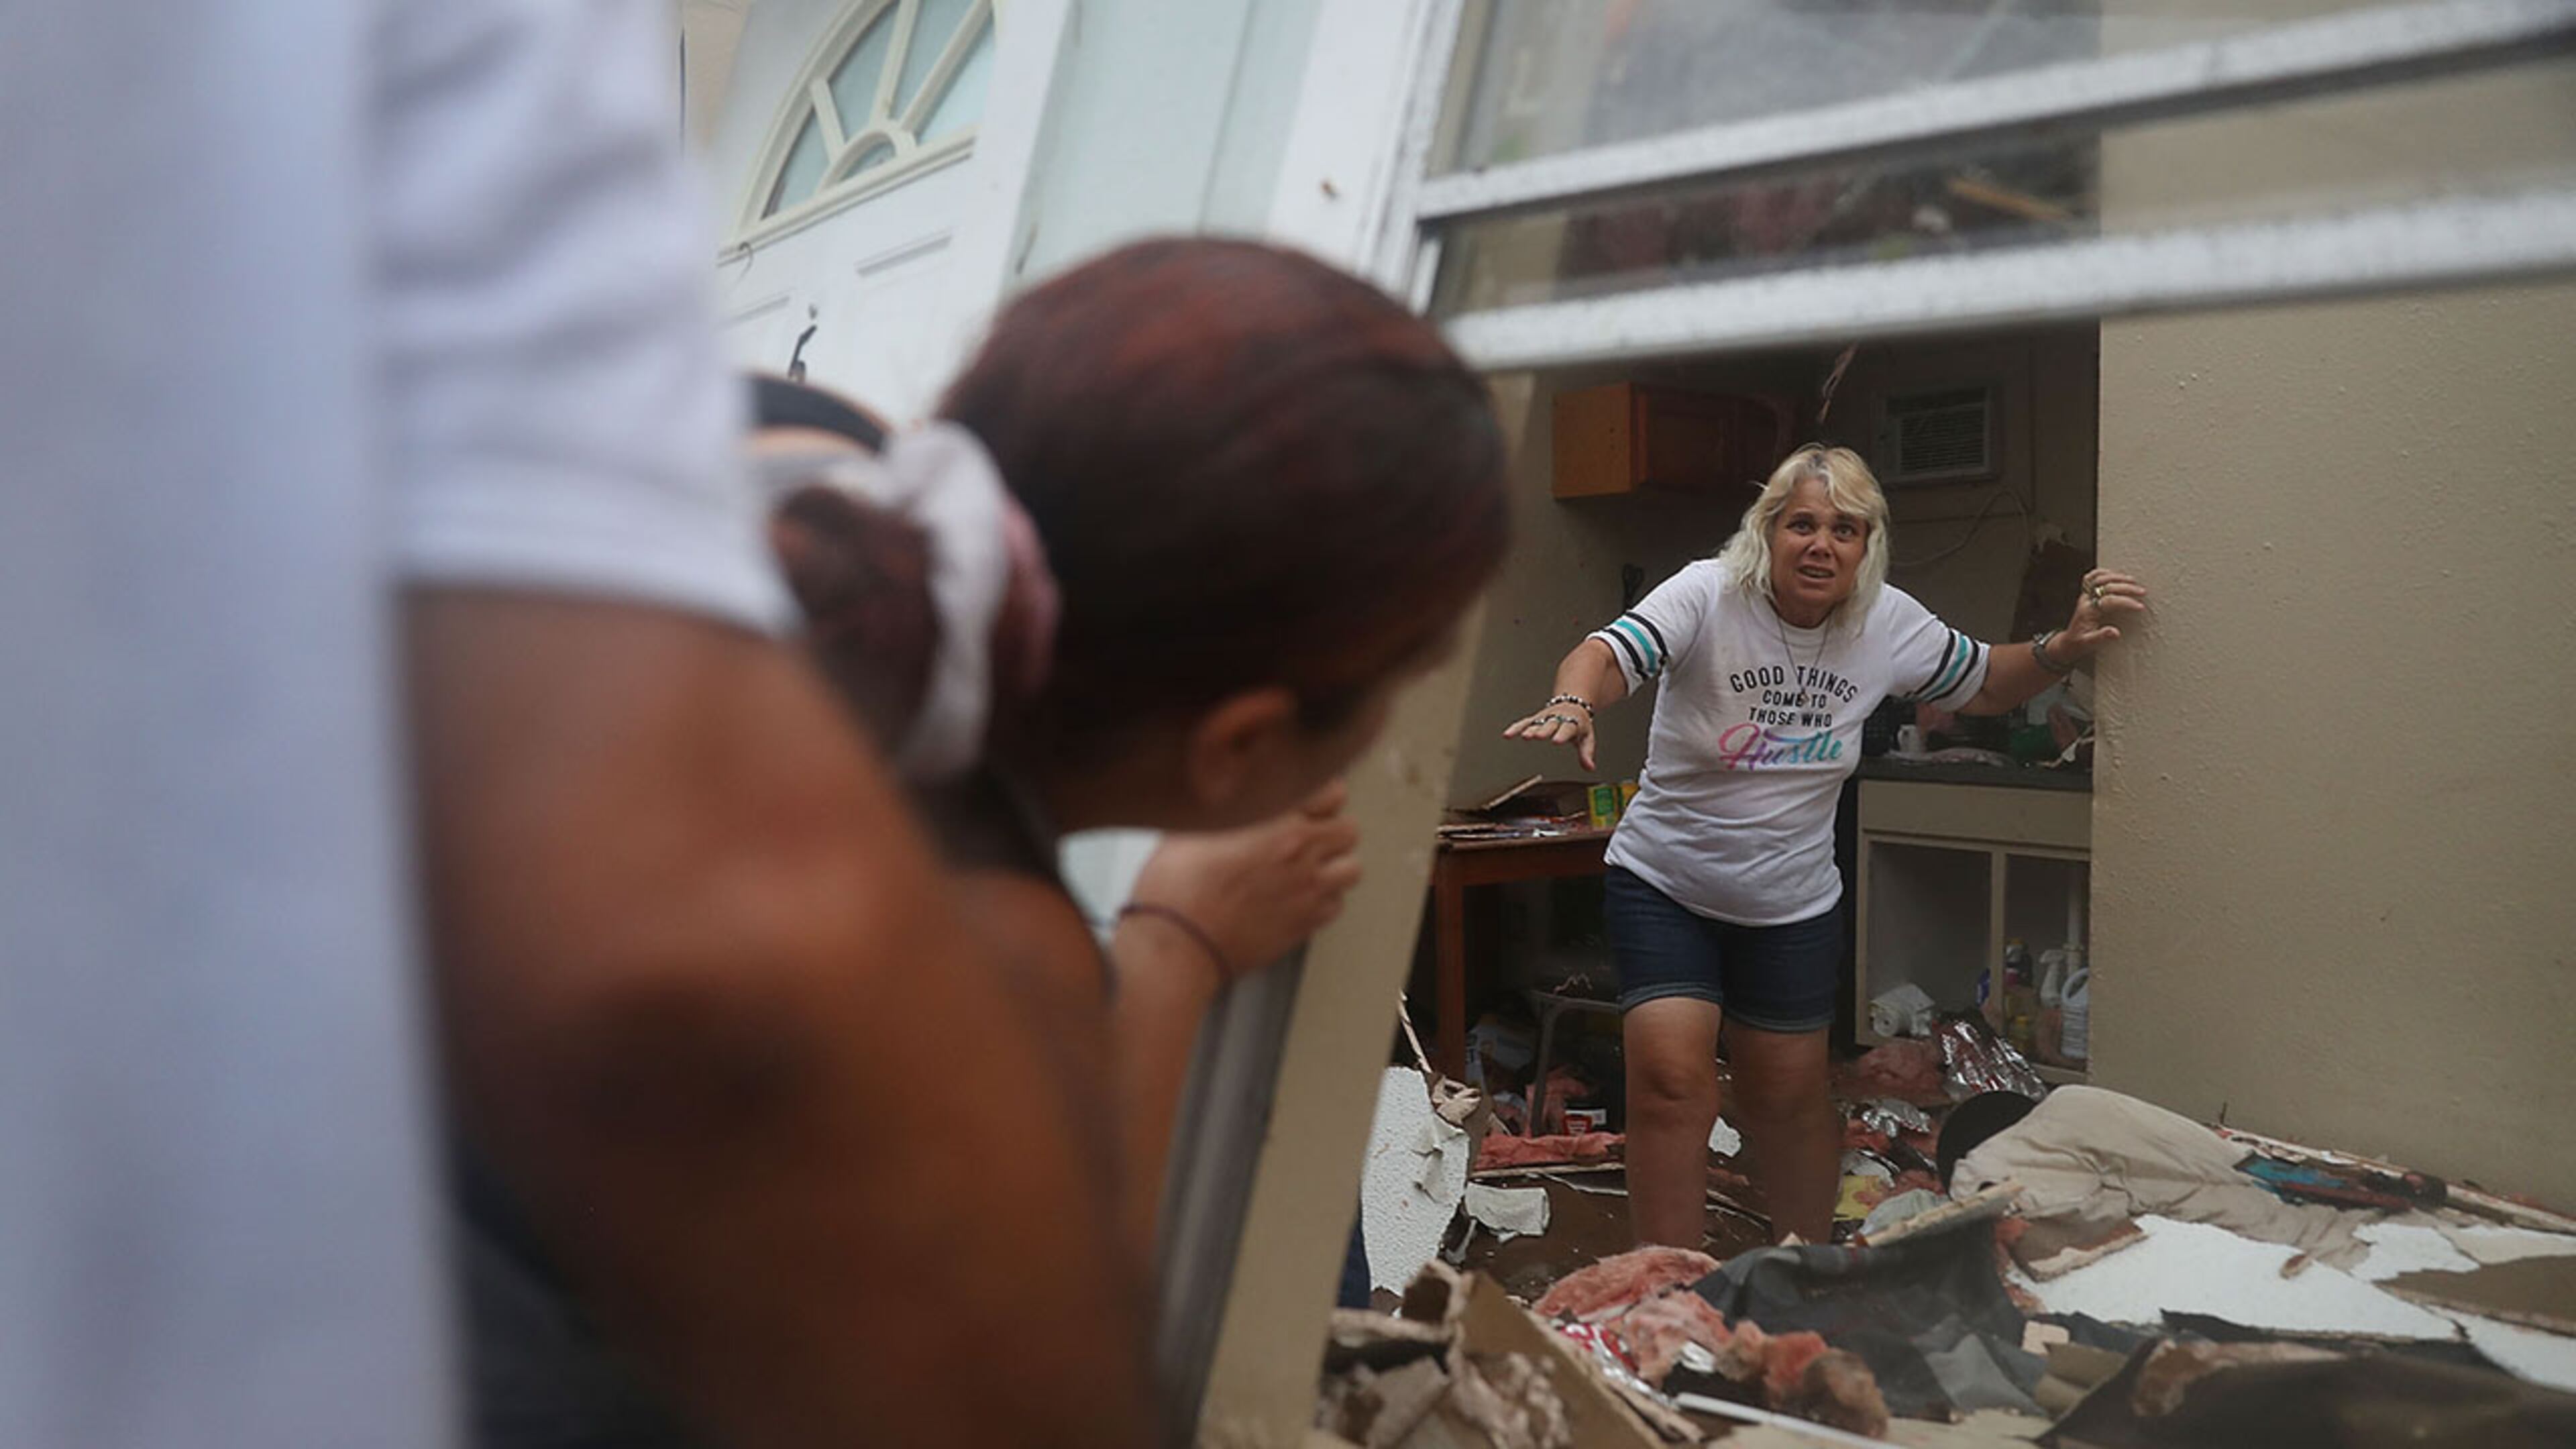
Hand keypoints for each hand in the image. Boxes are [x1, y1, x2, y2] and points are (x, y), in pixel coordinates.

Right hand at [1127, 782, 1361, 977]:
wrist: (1177, 942)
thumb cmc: (1175, 886)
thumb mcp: (1190, 825)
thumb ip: (1223, 807)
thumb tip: (1227, 796)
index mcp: (1276, 818)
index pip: (1332, 792)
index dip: (1320, 798)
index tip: (1308, 805)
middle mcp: (1301, 851)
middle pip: (1349, 830)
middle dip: (1331, 832)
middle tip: (1308, 838)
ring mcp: (1307, 890)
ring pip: (1352, 869)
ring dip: (1335, 866)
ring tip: (1309, 869)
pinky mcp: (1306, 924)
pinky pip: (1336, 905)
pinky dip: (1324, 901)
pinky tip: (1298, 899)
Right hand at [1503, 702, 1596, 772]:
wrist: (1573, 706)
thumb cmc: (1579, 724)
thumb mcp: (1587, 737)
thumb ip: (1586, 753)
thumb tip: (1590, 767)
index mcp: (1572, 722)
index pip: (1567, 728)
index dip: (1561, 734)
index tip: (1556, 741)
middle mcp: (1557, 718)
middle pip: (1549, 724)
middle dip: (1543, 730)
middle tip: (1537, 736)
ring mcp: (1545, 718)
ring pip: (1536, 722)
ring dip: (1529, 729)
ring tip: (1523, 736)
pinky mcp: (1536, 719)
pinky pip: (1524, 722)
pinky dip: (1516, 728)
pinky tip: (1507, 735)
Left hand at [2058, 569, 2147, 661]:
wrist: (2068, 642)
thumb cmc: (2079, 643)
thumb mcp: (2089, 644)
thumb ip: (2101, 637)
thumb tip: (2115, 632)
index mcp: (2088, 611)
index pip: (2109, 601)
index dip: (2126, 602)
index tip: (2140, 607)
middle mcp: (2086, 600)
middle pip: (2106, 586)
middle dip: (2126, 588)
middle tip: (2142, 592)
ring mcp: (2086, 596)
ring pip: (2099, 578)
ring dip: (2118, 578)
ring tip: (2134, 582)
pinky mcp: (2087, 595)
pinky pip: (2092, 578)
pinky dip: (2104, 573)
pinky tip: (2116, 575)